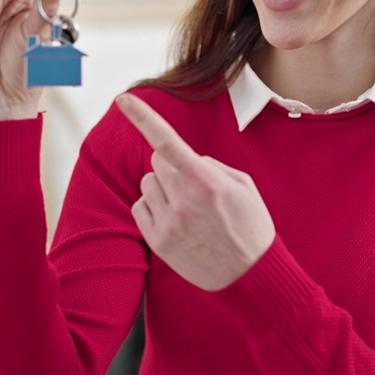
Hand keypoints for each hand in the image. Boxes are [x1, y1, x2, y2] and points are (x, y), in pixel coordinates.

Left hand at [117, 94, 275, 291]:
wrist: (251, 276)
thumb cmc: (251, 227)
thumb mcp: (243, 187)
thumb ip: (212, 165)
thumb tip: (187, 158)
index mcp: (206, 181)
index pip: (167, 141)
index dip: (142, 117)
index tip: (123, 99)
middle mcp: (183, 200)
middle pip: (157, 162)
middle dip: (171, 166)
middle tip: (193, 184)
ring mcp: (168, 222)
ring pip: (148, 184)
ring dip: (163, 188)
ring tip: (188, 208)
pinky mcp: (158, 241)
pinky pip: (140, 207)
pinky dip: (154, 208)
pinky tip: (176, 221)